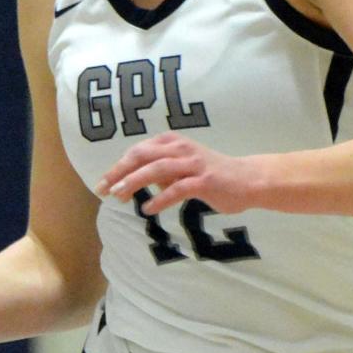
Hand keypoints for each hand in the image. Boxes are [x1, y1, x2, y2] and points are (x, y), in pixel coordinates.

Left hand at [96, 133, 260, 215]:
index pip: (137, 151)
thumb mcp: (183, 168)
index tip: (104, 183)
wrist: (248, 180)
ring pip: (156, 169)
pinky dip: (160, 199)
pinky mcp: (204, 181)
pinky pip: (177, 189)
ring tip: (119, 196)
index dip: (118, 167)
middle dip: (119, 172)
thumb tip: (141, 182)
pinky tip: (148, 210)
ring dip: (134, 182)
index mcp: (172, 143)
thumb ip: (162, 172)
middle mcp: (180, 149)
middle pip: (141, 156)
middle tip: (104, 189)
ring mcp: (192, 164)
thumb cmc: (213, 175)